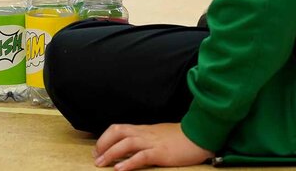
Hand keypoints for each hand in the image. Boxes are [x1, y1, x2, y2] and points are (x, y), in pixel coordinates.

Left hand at [94, 123, 213, 169]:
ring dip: (111, 153)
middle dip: (103, 144)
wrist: (199, 135)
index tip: (98, 149)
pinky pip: (142, 156)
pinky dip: (129, 163)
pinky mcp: (161, 153)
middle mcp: (145, 134)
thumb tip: (130, 145)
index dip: (105, 137)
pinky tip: (120, 169)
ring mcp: (152, 142)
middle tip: (96, 157)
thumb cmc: (180, 137)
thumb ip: (144, 138)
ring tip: (101, 164)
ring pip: (126, 143)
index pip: (118, 128)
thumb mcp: (158, 134)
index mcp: (143, 129)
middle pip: (118, 132)